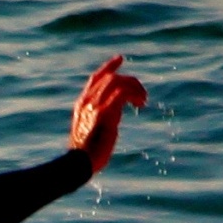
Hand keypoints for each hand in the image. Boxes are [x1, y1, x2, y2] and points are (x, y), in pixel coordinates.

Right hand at [71, 54, 145, 175]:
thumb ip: (100, 119)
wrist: (79, 163)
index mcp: (81, 104)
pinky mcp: (104, 112)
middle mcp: (87, 101)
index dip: (108, 67)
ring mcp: (94, 105)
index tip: (120, 59)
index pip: (95, 78)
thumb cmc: (85, 155)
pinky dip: (134, 94)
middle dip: (130, 81)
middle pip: (110, 77)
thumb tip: (113, 118)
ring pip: (118, 81)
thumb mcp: (90, 131)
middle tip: (142, 94)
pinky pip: (122, 92)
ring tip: (144, 100)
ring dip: (134, 87)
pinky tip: (140, 103)